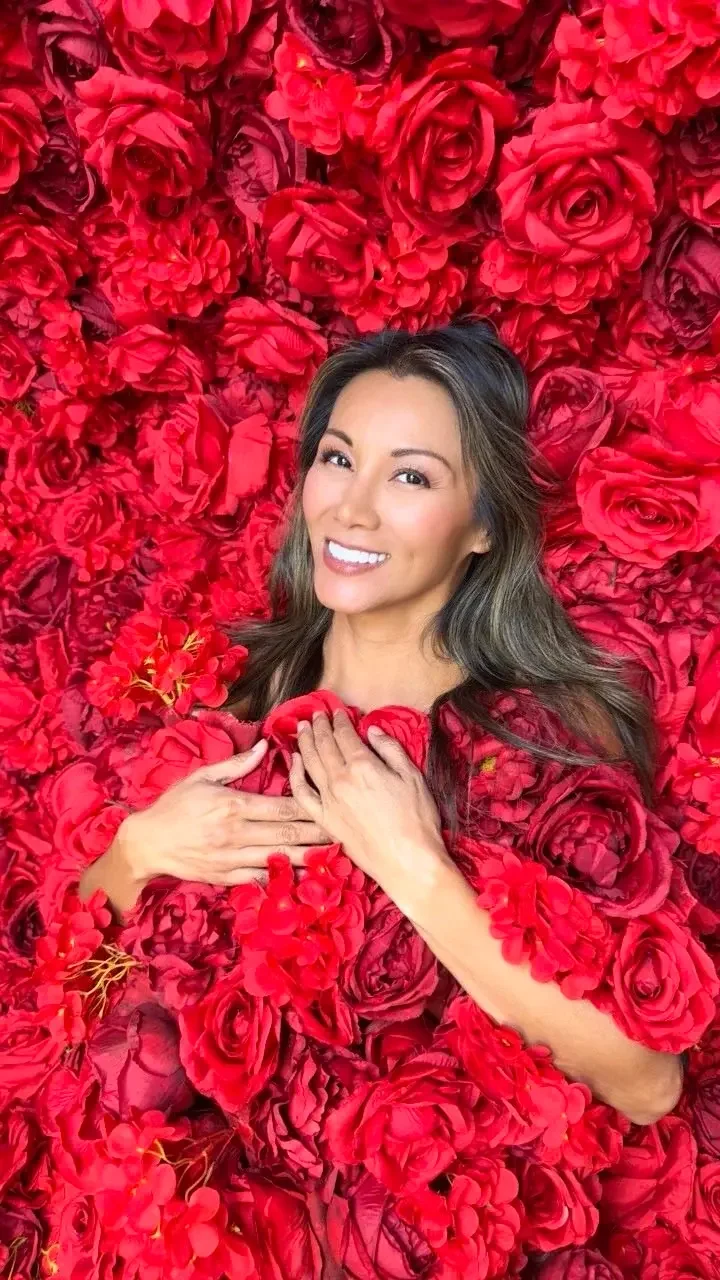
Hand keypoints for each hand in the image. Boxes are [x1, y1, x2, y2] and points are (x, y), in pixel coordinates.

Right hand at [122, 739, 331, 889]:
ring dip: (309, 858)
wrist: (146, 844)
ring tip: (334, 857)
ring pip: (279, 859)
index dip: (309, 806)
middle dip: (318, 833)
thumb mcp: (201, 777)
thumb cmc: (173, 806)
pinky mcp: (226, 878)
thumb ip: (236, 765)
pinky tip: (303, 881)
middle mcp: (235, 834)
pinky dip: (282, 880)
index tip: (331, 804)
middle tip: (345, 831)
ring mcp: (231, 859)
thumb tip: (265, 747)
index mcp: (232, 805)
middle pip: (287, 834)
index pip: (281, 806)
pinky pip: (260, 880)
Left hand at [289, 709, 450, 912]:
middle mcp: (340, 779)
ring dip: (304, 742)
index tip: (337, 712)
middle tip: (315, 715)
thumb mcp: (413, 777)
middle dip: (319, 726)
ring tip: (301, 728)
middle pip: (324, 745)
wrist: (408, 863)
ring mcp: (329, 800)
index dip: (339, 721)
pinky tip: (293, 763)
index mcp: (363, 766)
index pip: (344, 735)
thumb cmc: (417, 821)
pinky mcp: (324, 820)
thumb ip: (390, 750)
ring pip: (309, 763)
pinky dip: (295, 775)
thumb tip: (371, 731)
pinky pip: (302, 794)